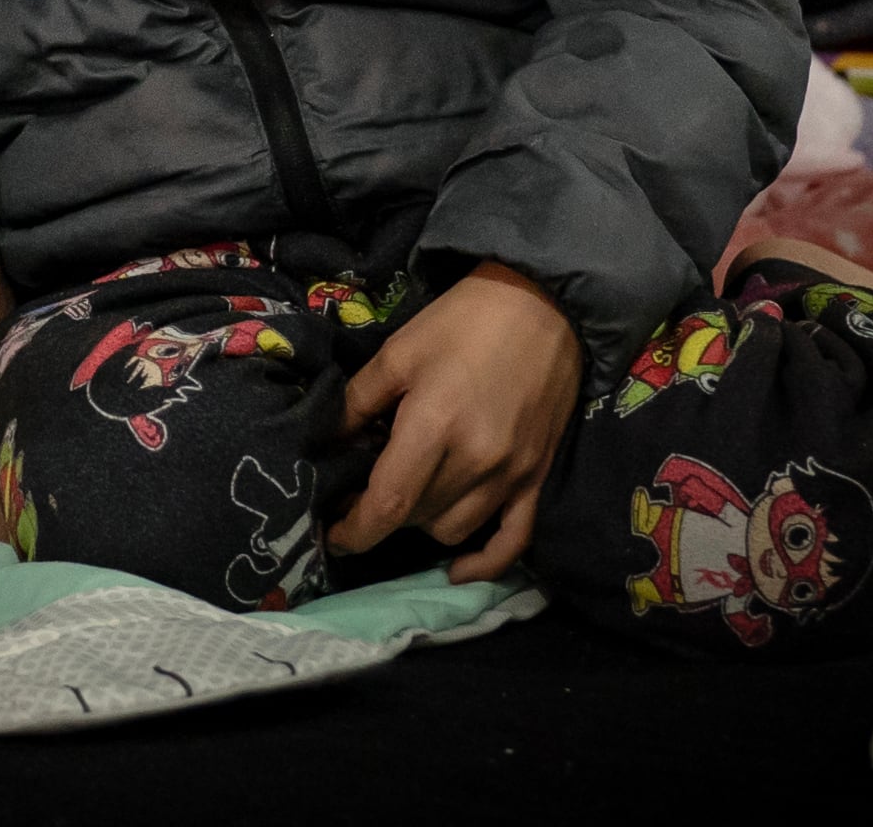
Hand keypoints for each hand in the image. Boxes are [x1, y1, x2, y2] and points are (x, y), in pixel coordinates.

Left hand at [331, 261, 580, 578]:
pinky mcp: (538, 477)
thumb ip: (359, 402)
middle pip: (417, 517)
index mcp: (434, 426)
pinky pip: (513, 540)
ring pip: (454, 529)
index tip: (332, 534)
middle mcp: (476, 461)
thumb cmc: (462, 322)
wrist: (543, 305)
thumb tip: (330, 443)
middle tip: (362, 494)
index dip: (355, 529)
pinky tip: (457, 568)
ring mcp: (512, 475)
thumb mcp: (398, 352)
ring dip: (423, 522)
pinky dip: (484, 562)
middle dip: (383, 513)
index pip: (389, 503)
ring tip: (407, 496)